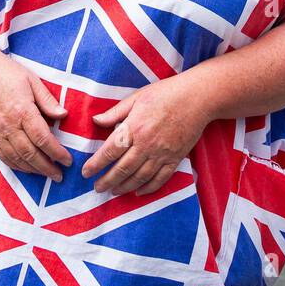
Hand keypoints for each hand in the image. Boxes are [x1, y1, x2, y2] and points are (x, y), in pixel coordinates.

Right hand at [0, 50, 70, 180]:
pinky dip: (16, 166)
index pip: (42, 138)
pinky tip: (27, 169)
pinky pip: (3, 156)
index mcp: (22, 110)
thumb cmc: (8, 73)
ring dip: (33, 170)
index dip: (57, 153)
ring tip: (47, 175)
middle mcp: (8, 125)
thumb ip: (48, 100)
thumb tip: (64, 115)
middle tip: (60, 176)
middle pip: (30, 154)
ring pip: (16, 159)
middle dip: (47, 168)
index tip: (68, 161)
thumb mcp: (32, 80)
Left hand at [82, 77, 210, 195]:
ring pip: (140, 177)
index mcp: (134, 127)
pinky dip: (149, 188)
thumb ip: (116, 112)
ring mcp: (162, 153)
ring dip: (125, 187)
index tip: (86, 173)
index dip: (96, 164)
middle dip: (107, 181)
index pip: (110, 151)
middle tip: (97, 188)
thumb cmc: (166, 93)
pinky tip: (139, 192)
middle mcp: (147, 144)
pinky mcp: (175, 158)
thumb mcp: (137, 97)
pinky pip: (161, 178)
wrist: (198, 98)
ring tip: (113, 191)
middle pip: (123, 169)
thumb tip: (96, 121)